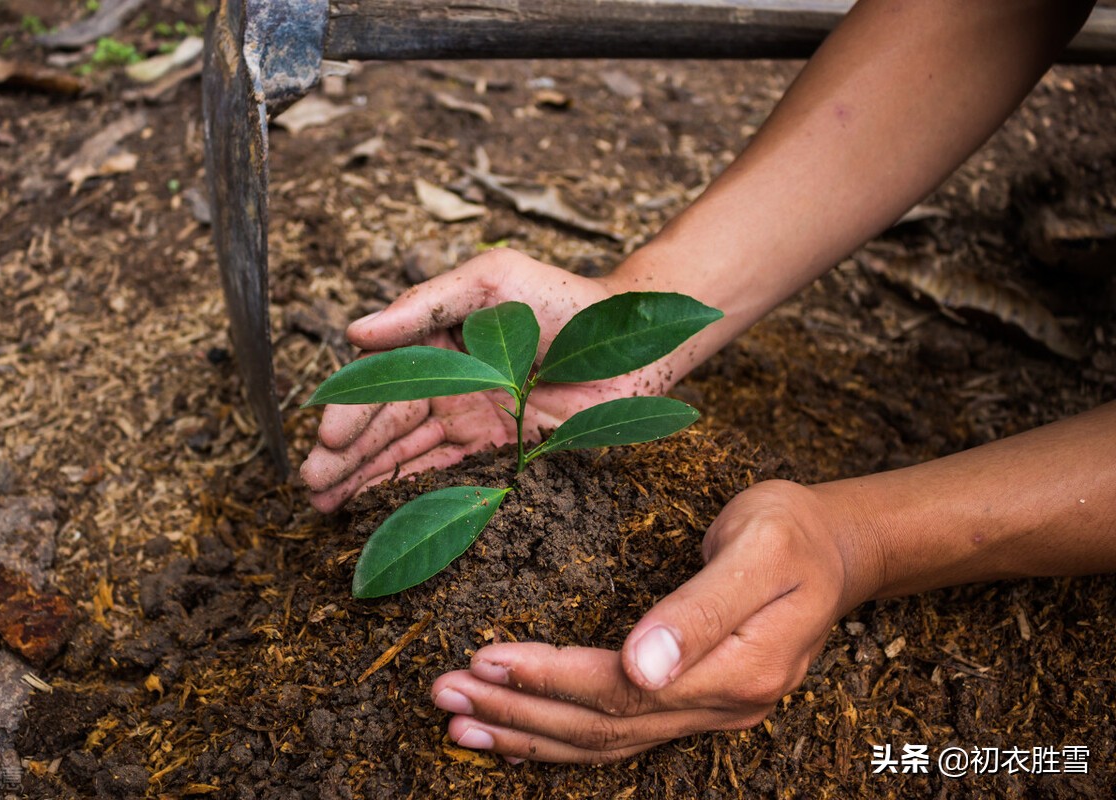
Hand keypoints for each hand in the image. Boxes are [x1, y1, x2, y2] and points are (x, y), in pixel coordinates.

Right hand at [300, 248, 678, 511]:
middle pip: (386, 426)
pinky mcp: (502, 455)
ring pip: (408, 456)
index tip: (326, 438)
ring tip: (325, 506)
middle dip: (345, 457)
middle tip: (311, 487)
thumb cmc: (562, 298)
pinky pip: (450, 477)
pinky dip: (413, 493)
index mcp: (437, 345)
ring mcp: (472, 423)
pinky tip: (377, 511)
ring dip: (366, 481)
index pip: (383, 382)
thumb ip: (425, 304)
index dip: (352, 411)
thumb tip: (356, 331)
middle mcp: (448, 387)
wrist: (634, 342)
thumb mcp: (490, 280)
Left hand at [428, 480, 880, 762]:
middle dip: (519, 710)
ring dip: (529, 735)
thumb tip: (641, 666)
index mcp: (739, 669)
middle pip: (604, 725)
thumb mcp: (759, 548)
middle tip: (444, 692)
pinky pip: (620, 735)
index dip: (551, 680)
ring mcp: (710, 714)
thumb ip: (702, 608)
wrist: (837, 551)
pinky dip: (563, 741)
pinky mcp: (695, 704)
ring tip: (459, 722)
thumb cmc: (793, 532)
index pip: (624, 691)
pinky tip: (517, 736)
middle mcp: (722, 706)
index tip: (486, 659)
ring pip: (606, 741)